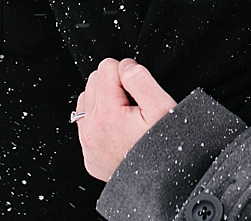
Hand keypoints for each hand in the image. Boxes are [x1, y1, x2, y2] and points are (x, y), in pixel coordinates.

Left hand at [75, 57, 176, 180]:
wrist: (163, 185)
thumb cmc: (165, 148)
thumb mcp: (162, 106)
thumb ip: (140, 78)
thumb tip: (124, 65)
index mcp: (107, 114)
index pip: (107, 67)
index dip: (127, 71)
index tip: (139, 88)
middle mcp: (91, 129)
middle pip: (94, 80)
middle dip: (114, 83)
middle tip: (135, 101)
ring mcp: (88, 144)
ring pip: (87, 99)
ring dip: (105, 98)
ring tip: (126, 112)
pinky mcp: (89, 155)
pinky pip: (85, 122)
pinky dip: (99, 117)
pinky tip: (118, 125)